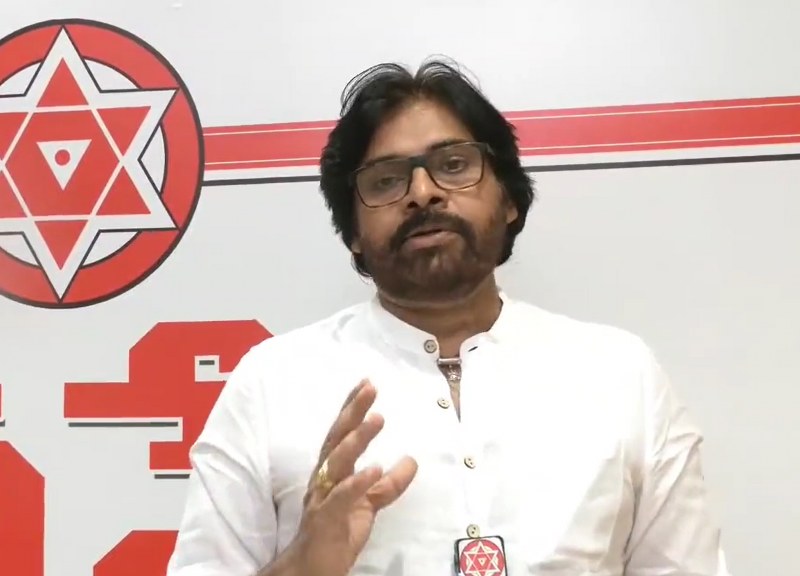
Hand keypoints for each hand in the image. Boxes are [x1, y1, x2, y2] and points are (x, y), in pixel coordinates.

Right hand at [283, 379, 417, 575]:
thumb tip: (412, 460)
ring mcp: (321, 497)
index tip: (367, 383)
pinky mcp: (325, 520)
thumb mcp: (369, 505)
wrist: (311, 569)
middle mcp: (323, 478)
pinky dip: (356, 482)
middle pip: (337, 439)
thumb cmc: (336, 532)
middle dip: (353, 412)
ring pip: (336, 463)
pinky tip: (374, 468)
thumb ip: (388, 484)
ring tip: (377, 419)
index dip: (352, 408)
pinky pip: (340, 498)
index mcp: (332, 471)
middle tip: (370, 388)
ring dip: (357, 439)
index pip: (341, 433)